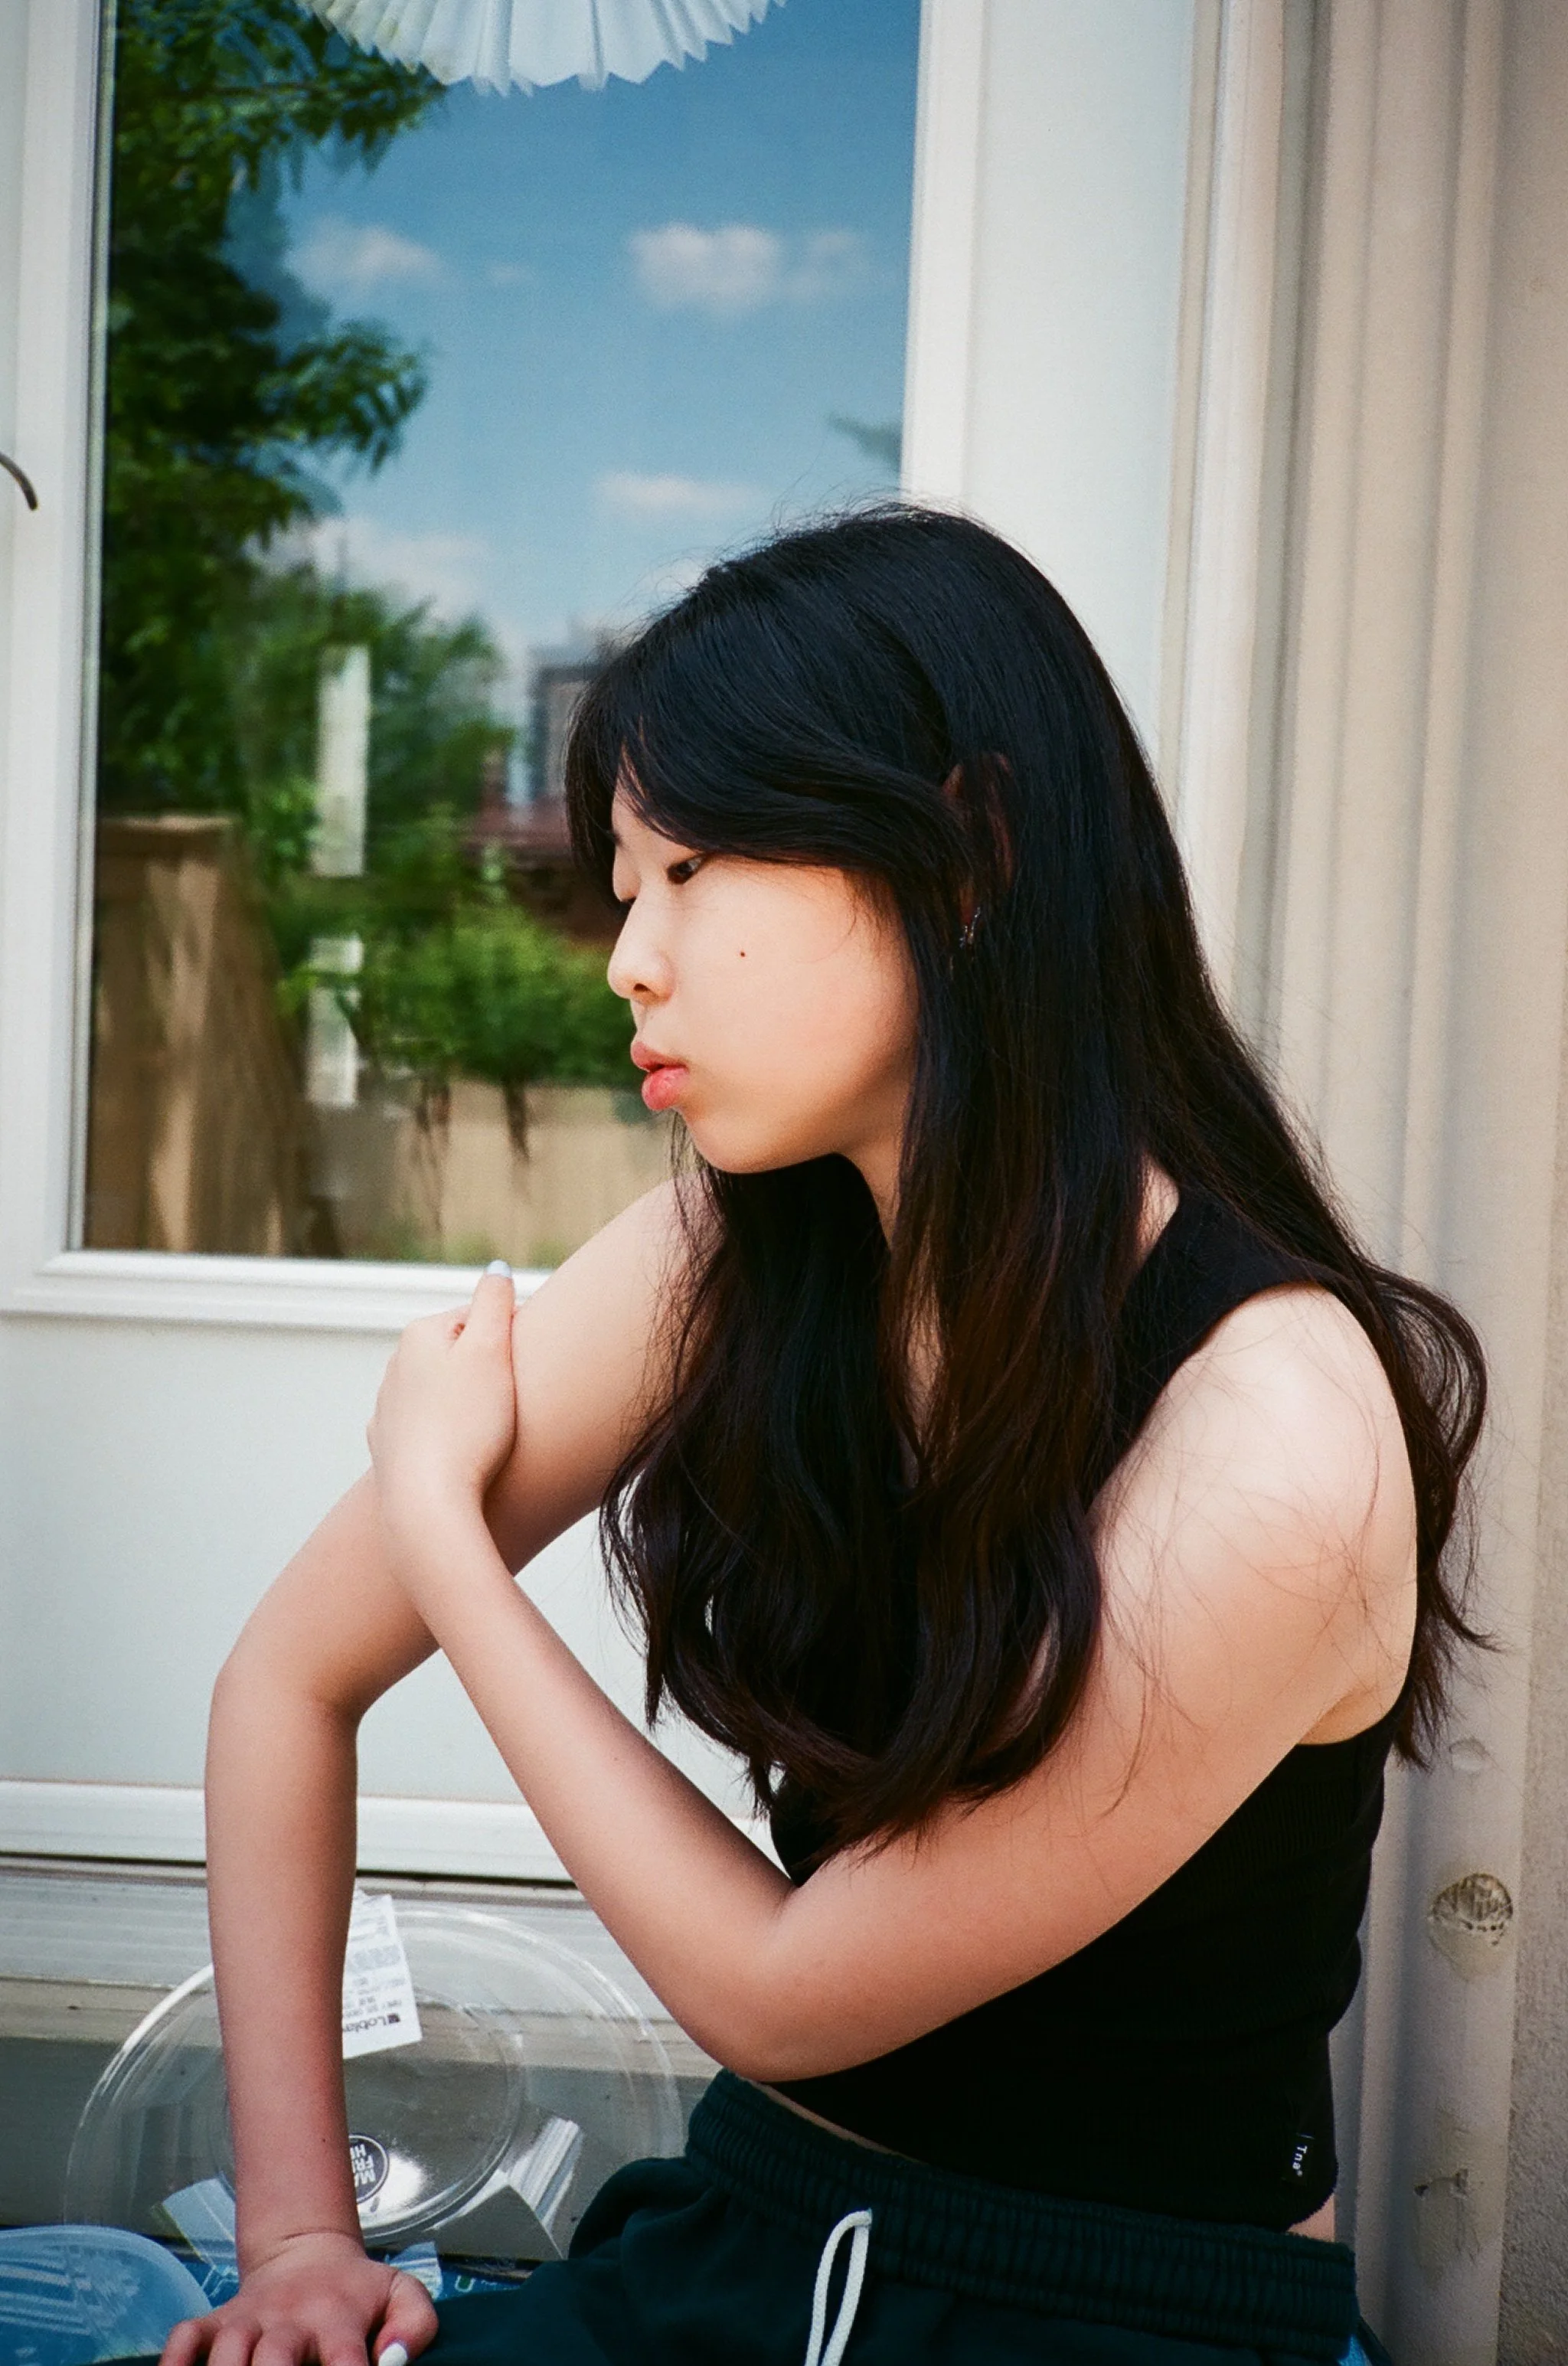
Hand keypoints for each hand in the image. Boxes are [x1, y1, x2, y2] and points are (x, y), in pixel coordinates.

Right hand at [160, 2230, 436, 2365]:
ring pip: (227, 2352)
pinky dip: (176, 2361)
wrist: (307, 2251)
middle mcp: (291, 2321)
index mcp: (339, 2320)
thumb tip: (394, 2360)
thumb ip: (415, 2323)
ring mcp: (249, 2320)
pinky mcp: (216, 2320)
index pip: (345, 2359)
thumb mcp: (401, 2293)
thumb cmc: (357, 2292)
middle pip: (275, 2358)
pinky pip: (185, 2337)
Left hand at [368, 1264, 518, 1531]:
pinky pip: (427, 1430)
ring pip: (440, 1392)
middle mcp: (395, 1366)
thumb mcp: (491, 1350)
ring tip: (491, 1432)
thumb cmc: (468, 1426)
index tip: (526, 1370)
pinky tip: (463, 1452)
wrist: (429, 1503)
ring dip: (466, 1403)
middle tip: (512, 1402)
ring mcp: (388, 1409)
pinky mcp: (389, 1448)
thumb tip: (496, 1269)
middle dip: (487, 1370)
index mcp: (419, 1334)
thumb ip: (495, 1301)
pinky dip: (446, 1434)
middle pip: (457, 1354)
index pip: (479, 1318)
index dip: (512, 1340)